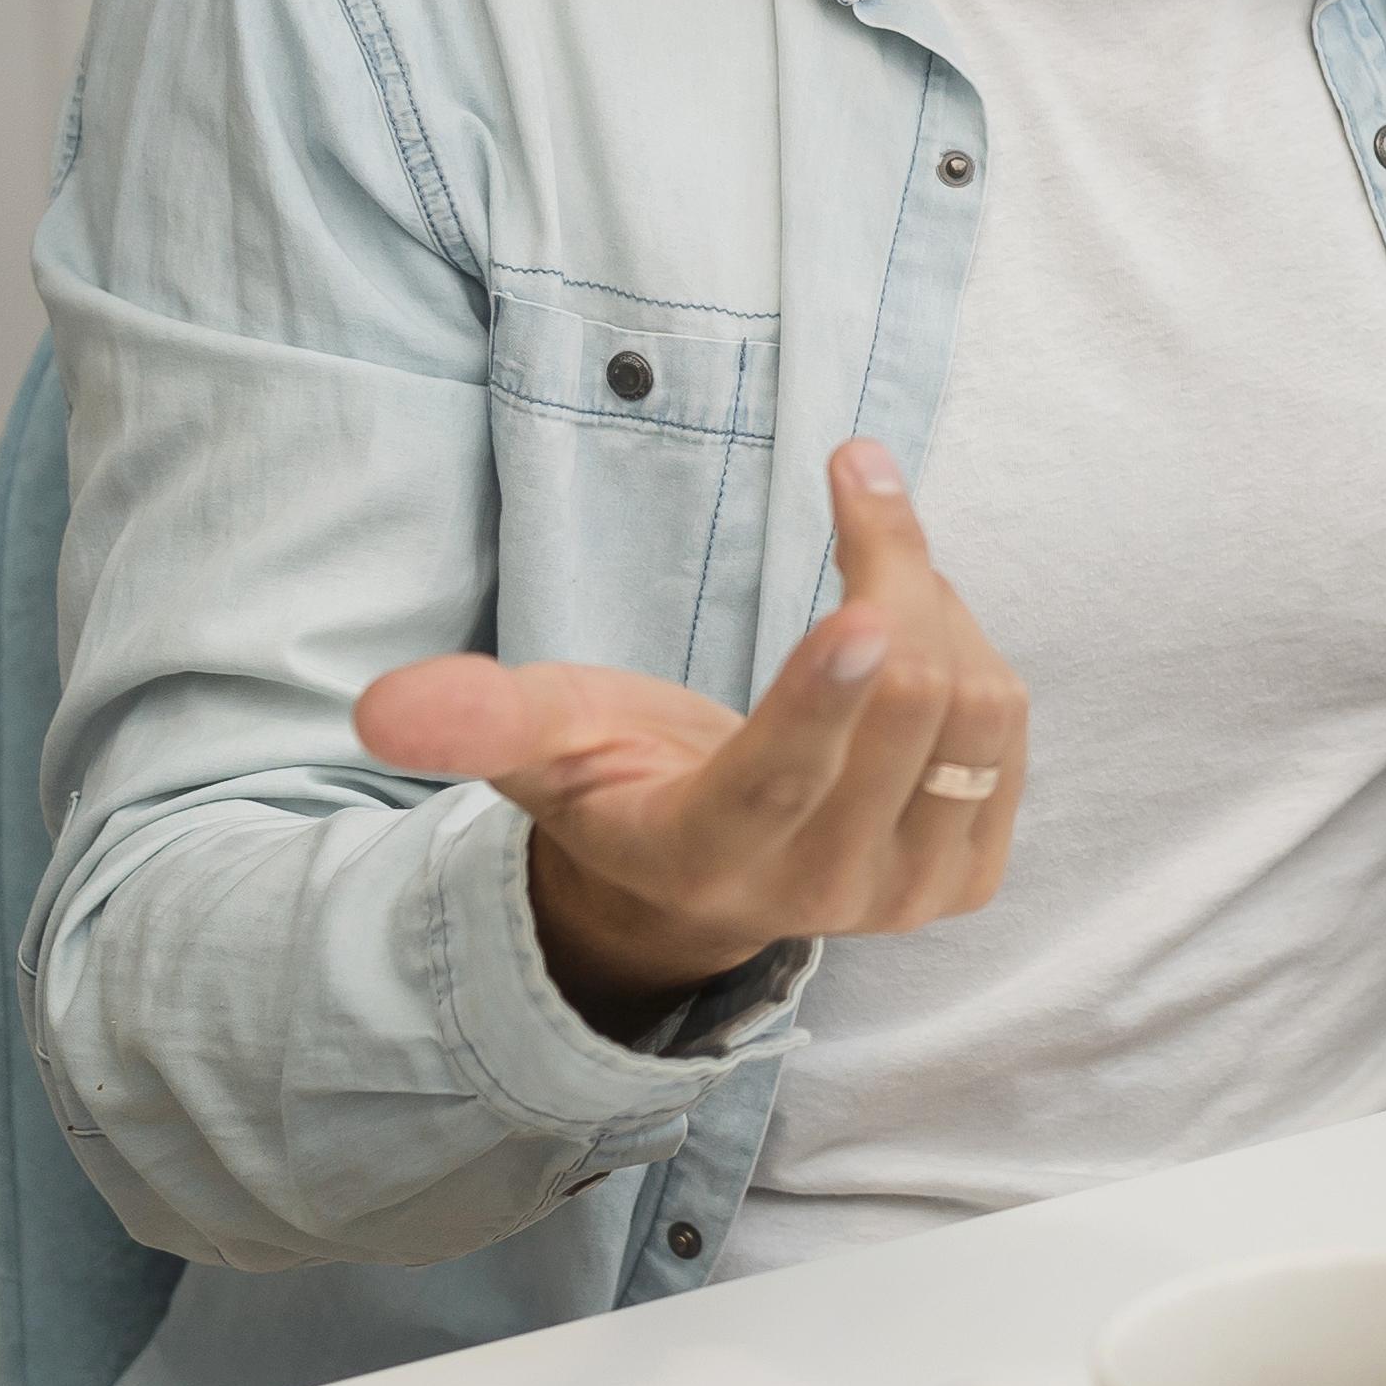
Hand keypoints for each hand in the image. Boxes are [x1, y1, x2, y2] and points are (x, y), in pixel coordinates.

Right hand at [354, 441, 1026, 1034]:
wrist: (705, 873)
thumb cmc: (622, 779)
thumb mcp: (544, 743)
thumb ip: (479, 721)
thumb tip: (381, 705)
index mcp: (707, 857)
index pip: (780, 779)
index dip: (823, 698)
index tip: (856, 607)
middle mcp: (819, 893)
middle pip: (905, 709)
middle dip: (891, 575)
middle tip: (856, 491)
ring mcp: (906, 894)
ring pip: (970, 704)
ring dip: (932, 603)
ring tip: (874, 578)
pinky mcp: (970, 873)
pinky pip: (1005, 728)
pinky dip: (969, 647)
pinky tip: (909, 642)